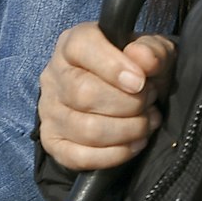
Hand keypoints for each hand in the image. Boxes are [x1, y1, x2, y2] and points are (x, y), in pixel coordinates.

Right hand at [35, 22, 176, 170]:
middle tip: (149, 102)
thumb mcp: (152, 54)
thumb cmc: (134, 72)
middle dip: (129, 104)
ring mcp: (49, 111)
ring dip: (127, 130)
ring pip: (86, 129)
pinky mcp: (52, 141)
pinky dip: (115, 154)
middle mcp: (54, 76)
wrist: (119, 101)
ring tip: (146, 123)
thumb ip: (151, 50)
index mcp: (73, 44)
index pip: (80, 47)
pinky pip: (79, 156)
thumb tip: (144, 60)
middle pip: (84, 93)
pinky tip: (133, 144)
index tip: (141, 82)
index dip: (112, 66)